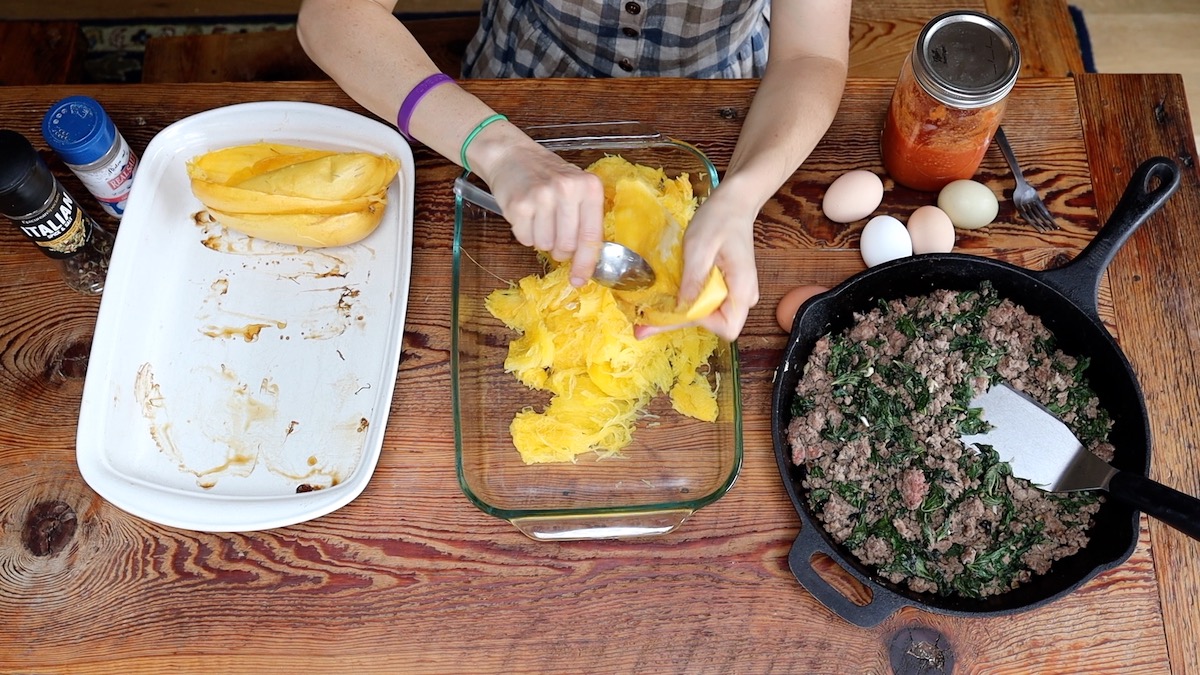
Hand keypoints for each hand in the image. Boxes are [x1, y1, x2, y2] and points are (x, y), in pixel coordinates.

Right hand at [478, 140, 606, 286]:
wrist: (512, 155)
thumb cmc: (547, 176)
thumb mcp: (576, 188)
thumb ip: (585, 219)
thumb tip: (587, 263)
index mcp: (589, 187)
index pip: (592, 236)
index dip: (586, 263)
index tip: (580, 280)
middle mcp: (567, 190)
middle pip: (567, 246)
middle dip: (560, 248)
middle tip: (554, 231)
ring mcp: (542, 197)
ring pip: (545, 245)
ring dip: (541, 239)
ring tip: (539, 217)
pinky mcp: (519, 205)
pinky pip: (525, 239)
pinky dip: (524, 233)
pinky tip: (526, 214)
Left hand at [637, 186, 760, 341]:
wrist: (733, 204)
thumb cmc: (719, 220)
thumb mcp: (700, 246)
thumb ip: (693, 279)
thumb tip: (681, 308)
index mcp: (743, 289)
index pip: (726, 326)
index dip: (700, 322)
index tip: (677, 307)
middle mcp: (744, 298)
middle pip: (715, 326)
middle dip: (679, 325)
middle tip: (641, 329)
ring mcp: (735, 294)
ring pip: (708, 317)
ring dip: (679, 316)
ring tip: (646, 319)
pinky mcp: (725, 288)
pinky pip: (705, 303)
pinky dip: (684, 304)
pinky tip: (663, 303)